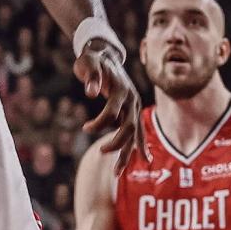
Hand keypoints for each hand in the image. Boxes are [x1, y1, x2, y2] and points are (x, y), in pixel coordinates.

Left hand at [78, 42, 145, 167]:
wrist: (106, 55)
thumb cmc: (94, 60)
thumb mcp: (88, 63)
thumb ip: (91, 77)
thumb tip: (91, 93)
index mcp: (122, 89)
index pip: (113, 111)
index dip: (100, 122)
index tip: (85, 128)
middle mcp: (132, 100)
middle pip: (128, 127)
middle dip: (117, 143)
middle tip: (101, 153)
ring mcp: (134, 106)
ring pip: (134, 134)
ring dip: (126, 153)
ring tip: (117, 174)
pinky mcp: (132, 111)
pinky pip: (137, 131)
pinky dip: (139, 146)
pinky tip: (145, 160)